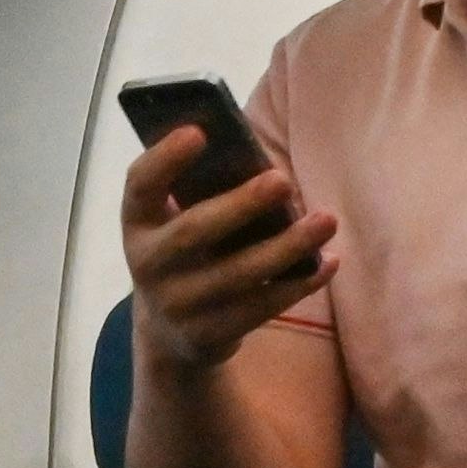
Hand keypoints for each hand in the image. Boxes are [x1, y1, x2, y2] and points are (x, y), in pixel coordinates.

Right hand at [122, 125, 333, 371]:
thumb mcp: (173, 223)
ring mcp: (176, 304)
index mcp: (138, 223)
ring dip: (286, 246)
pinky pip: (260, 307)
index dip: (164, 158)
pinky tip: (328, 261)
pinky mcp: (208, 335)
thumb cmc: (185, 254)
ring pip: (237, 274)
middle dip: (240, 205)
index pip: (140, 185)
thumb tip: (259, 161)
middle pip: (193, 231)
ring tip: (326, 220)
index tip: (199, 132)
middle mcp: (148, 264)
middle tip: (282, 180)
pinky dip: (298, 284)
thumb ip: (202, 193)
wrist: (168, 335)